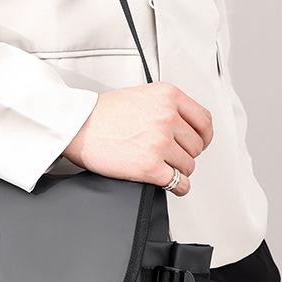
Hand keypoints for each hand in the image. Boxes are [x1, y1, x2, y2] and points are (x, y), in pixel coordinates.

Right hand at [63, 83, 212, 195]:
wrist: (76, 125)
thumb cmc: (102, 113)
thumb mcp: (142, 95)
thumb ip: (166, 107)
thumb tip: (185, 128)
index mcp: (168, 96)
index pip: (204, 120)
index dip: (204, 136)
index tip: (199, 143)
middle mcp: (167, 117)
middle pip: (196, 145)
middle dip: (186, 154)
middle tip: (173, 156)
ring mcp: (159, 142)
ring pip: (188, 165)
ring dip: (179, 170)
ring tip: (165, 168)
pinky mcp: (150, 166)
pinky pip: (178, 183)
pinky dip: (178, 187)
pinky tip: (171, 184)